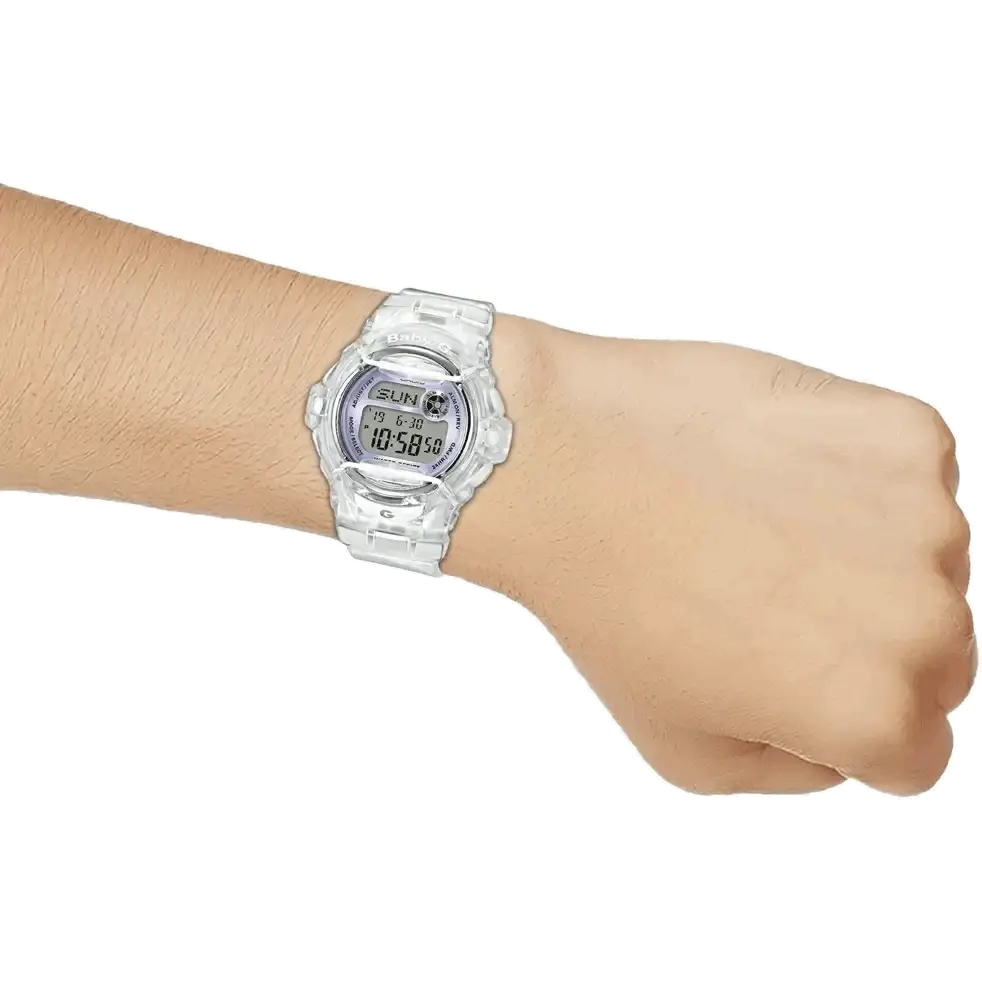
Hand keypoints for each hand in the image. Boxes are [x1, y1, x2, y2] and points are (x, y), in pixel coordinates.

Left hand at [451, 332, 975, 796]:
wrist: (566, 464)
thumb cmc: (608, 599)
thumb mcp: (685, 747)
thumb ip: (792, 768)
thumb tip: (843, 740)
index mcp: (871, 711)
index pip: (915, 748)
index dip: (845, 718)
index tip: (790, 676)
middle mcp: (920, 618)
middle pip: (939, 656)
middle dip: (866, 642)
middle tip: (767, 601)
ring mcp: (922, 516)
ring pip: (927, 563)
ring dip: (863, 556)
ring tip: (756, 532)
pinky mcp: (904, 435)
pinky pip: (909, 480)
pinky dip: (857, 481)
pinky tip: (773, 479)